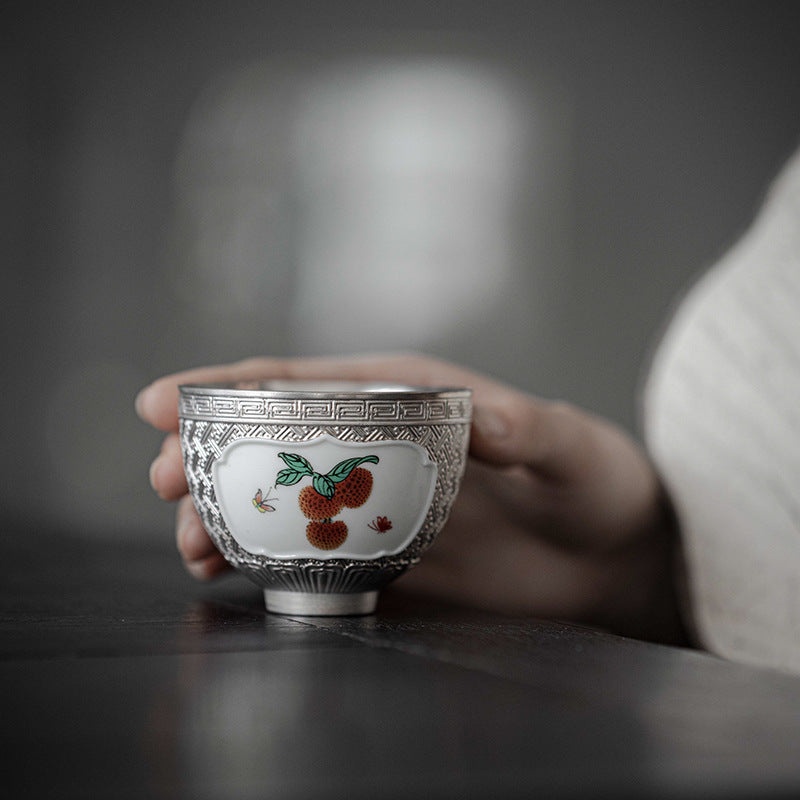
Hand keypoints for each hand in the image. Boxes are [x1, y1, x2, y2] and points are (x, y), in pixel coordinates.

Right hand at [136, 353, 684, 642]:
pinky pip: (308, 551)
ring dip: (224, 515)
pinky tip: (229, 574)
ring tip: (189, 545)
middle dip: (208, 455)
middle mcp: (378, 442)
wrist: (611, 555)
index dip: (227, 387)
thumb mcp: (570, 449)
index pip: (304, 382)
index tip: (161, 404)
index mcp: (406, 396)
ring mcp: (375, 500)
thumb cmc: (596, 485)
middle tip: (161, 482)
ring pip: (279, 498)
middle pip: (273, 440)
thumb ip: (527, 429)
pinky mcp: (385, 552)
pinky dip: (262, 560)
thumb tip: (479, 415)